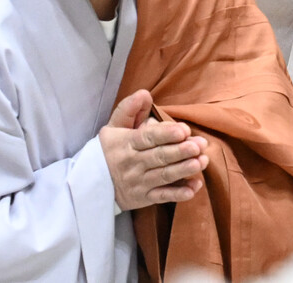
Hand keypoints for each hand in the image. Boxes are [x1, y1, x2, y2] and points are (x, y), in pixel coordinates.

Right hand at [99, 89, 208, 210]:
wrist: (90, 183)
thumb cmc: (108, 149)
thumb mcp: (114, 126)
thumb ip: (129, 108)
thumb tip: (145, 93)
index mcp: (126, 143)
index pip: (148, 138)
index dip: (167, 134)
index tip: (184, 130)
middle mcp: (133, 163)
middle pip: (160, 157)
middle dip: (181, 151)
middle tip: (200, 145)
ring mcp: (138, 182)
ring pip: (164, 176)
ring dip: (184, 169)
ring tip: (201, 162)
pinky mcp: (143, 198)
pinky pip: (162, 197)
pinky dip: (178, 194)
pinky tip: (194, 187)